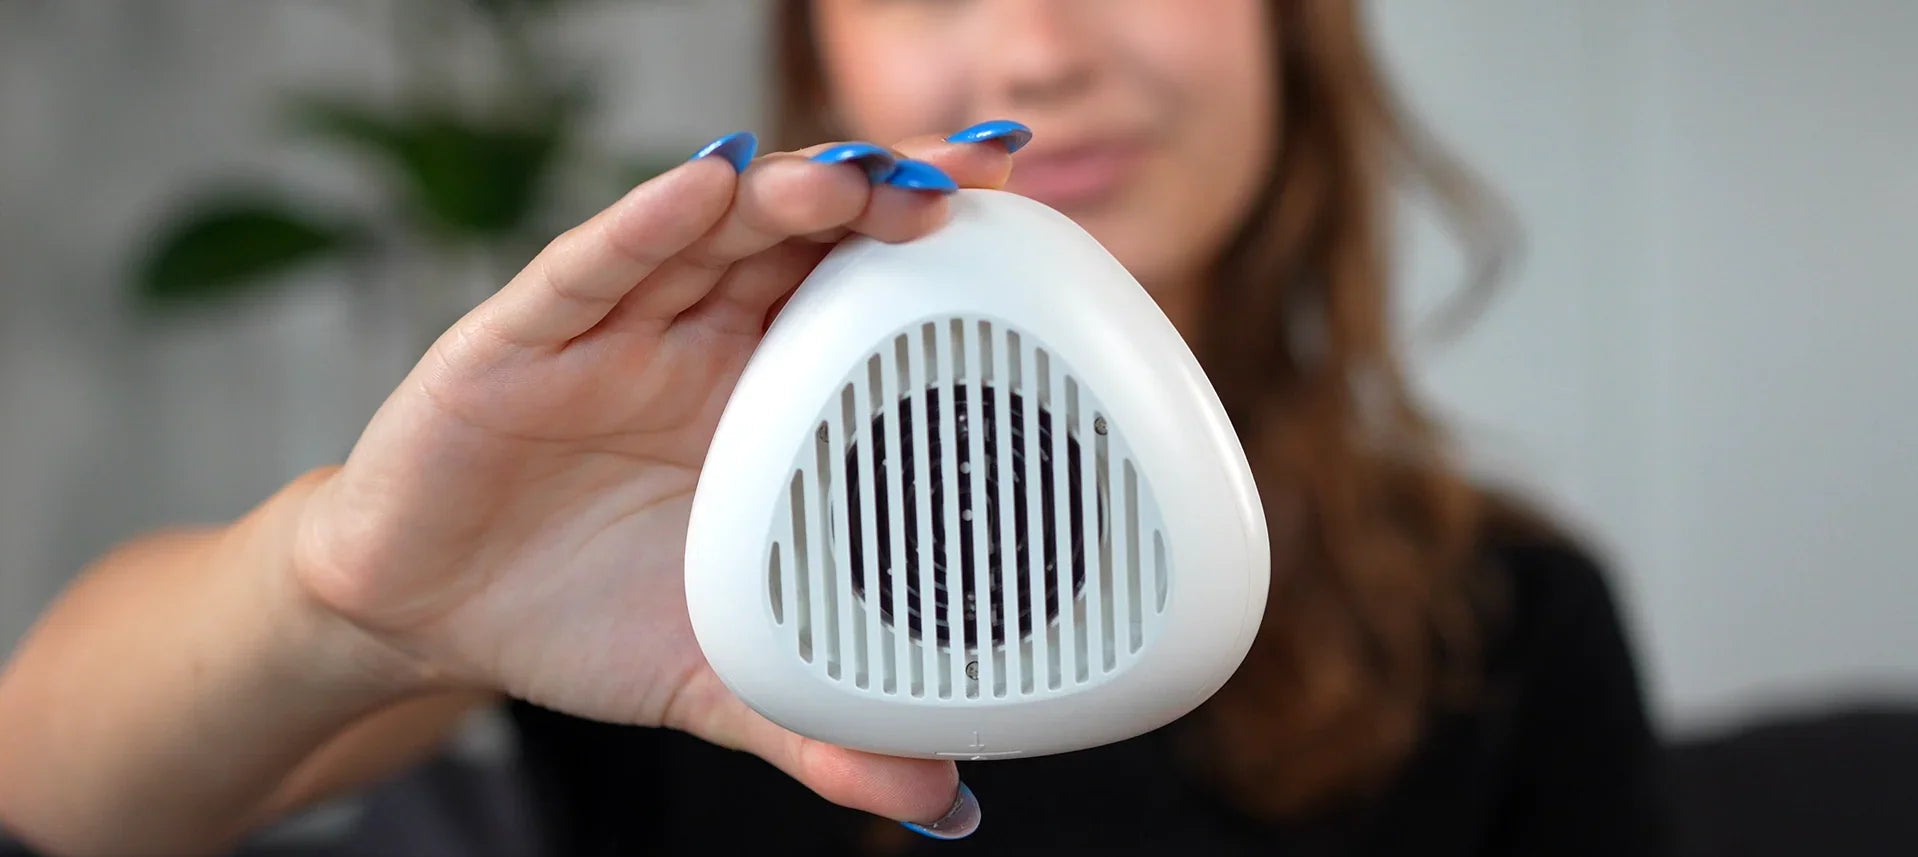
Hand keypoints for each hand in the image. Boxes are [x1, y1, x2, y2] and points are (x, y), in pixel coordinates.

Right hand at [291, 124, 1028, 830]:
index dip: (940, 262)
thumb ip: (818, 726)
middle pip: (806, 246)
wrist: (440, 618)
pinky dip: (645, 226)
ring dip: (785, 197)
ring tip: (854, 184)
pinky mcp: (522, 338)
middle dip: (883, 204)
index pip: (865, 306)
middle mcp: (706, 344)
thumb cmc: (587, 614)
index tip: (1023, 229)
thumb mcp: (721, 675)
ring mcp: (618, 329)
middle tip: (962, 187)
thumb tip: (937, 801)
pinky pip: (590, 268)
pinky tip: (702, 191)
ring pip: (713, 236)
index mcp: (770, 401)